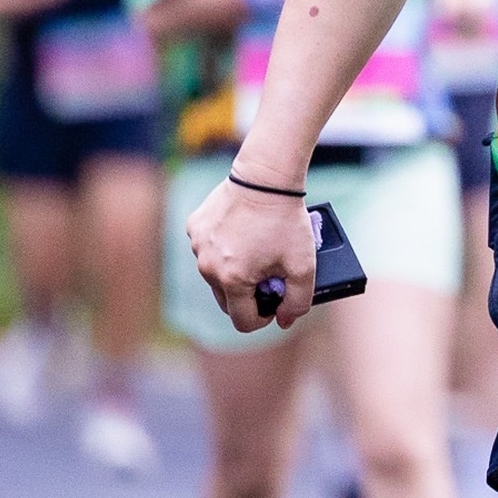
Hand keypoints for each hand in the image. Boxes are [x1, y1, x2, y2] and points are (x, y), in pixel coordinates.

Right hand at [186, 173, 315, 330]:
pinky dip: (222, 248)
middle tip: (269, 275)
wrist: (266, 177)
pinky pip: (207, 249)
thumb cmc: (286, 220)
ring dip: (234, 271)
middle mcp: (207, 267)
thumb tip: (284, 320)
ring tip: (258, 250)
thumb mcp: (304, 265)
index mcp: (231, 280)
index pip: (243, 321)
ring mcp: (197, 246)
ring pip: (215, 274)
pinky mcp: (194, 228)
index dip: (264, 317)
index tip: (276, 302)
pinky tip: (242, 232)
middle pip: (227, 300)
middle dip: (248, 295)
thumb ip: (298, 301)